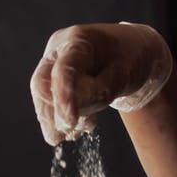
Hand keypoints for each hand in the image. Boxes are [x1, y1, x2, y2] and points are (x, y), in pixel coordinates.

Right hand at [30, 22, 172, 145]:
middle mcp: (60, 48)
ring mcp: (54, 62)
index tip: (68, 122)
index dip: (63, 97)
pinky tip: (80, 125)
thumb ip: (98, 93)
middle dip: (50, 113)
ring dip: (54, 118)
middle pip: (43, 82)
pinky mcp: (55, 76)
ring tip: (74, 133)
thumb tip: (71, 116)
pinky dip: (62, 116)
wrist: (133, 49)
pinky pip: (51, 99)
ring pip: (43, 94)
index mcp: (78, 39)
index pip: (63, 69)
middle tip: (59, 137)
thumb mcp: (122, 75)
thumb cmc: (130, 57)